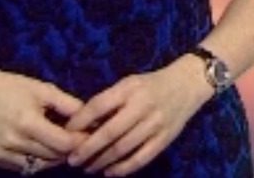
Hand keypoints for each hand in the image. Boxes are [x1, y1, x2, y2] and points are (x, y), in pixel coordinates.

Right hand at [0, 64, 89, 171]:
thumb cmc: (10, 87)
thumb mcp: (42, 89)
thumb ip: (69, 105)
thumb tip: (92, 119)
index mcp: (28, 122)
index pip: (64, 144)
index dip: (80, 141)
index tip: (90, 135)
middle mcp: (13, 141)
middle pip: (53, 157)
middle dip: (69, 150)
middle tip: (78, 140)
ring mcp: (0, 153)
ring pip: (38, 166)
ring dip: (53, 158)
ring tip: (60, 144)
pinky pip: (21, 167)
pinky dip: (33, 160)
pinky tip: (39, 147)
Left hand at [62, 58, 214, 175]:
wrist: (187, 84)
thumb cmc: (150, 85)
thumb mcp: (128, 84)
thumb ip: (109, 101)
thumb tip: (81, 124)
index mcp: (130, 89)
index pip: (99, 106)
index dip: (80, 121)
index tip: (66, 133)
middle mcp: (143, 106)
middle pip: (109, 132)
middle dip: (87, 148)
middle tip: (72, 159)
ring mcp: (155, 124)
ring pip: (123, 148)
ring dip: (102, 161)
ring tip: (88, 168)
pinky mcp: (165, 139)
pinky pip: (141, 158)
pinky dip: (123, 169)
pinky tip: (109, 172)